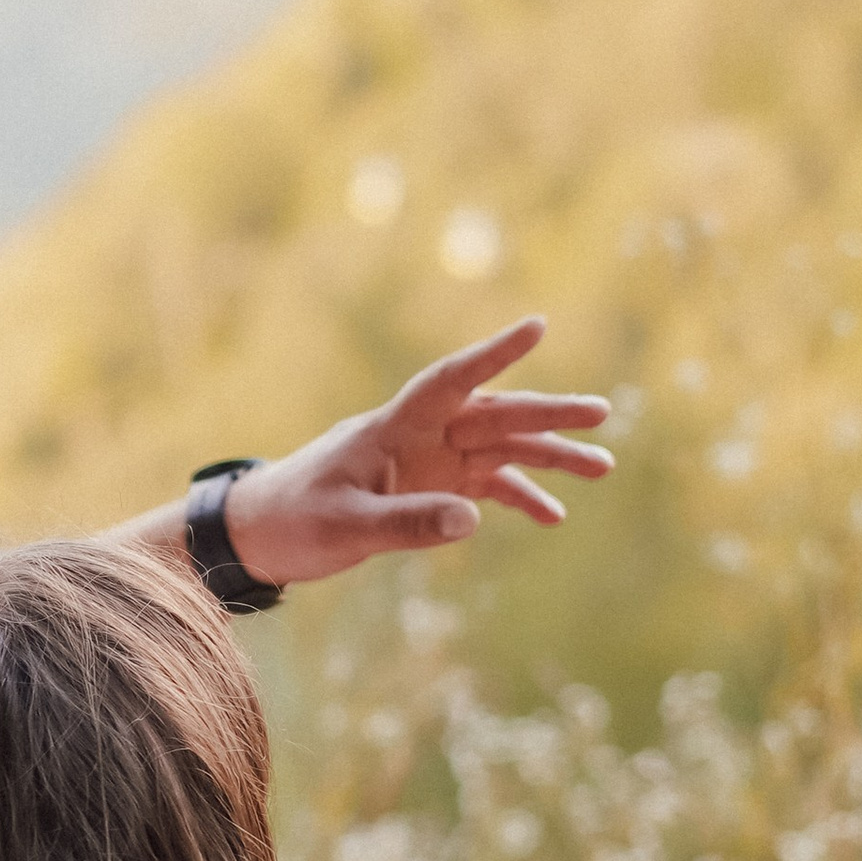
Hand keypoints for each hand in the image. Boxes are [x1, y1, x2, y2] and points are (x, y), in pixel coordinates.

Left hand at [225, 318, 611, 585]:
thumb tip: (474, 519)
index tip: (537, 326)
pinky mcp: (428, 490)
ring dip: (548, 456)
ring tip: (601, 467)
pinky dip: (519, 497)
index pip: (449, 381)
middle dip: (546, 414)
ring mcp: (427, 462)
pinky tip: (554, 516)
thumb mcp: (346, 527)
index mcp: (390, 428)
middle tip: (601, 415)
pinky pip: (485, 486)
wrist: (260, 534)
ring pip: (499, 449)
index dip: (492, 355)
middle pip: (491, 416)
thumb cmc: (293, 520)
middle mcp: (417, 437)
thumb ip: (407, 523)